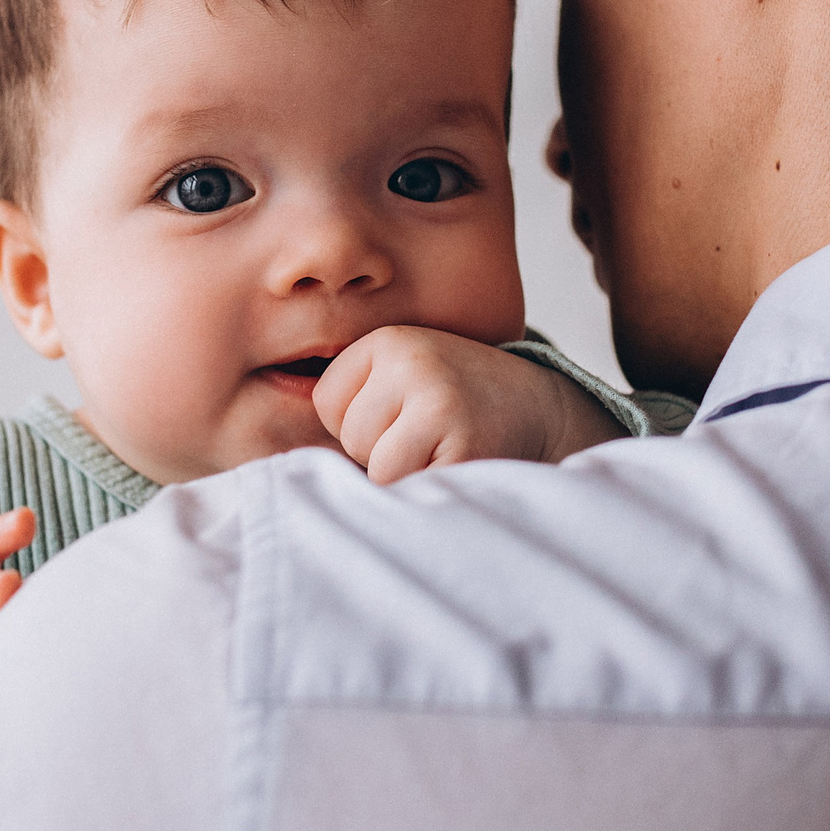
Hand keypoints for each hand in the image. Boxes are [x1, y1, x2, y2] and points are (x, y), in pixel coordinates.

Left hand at [314, 327, 622, 483]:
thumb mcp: (405, 380)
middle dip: (382, 452)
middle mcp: (413, 359)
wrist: (542, 411)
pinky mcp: (462, 443)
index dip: (359, 425)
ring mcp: (439, 399)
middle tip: (431, 434)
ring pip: (376, 468)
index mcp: (389, 339)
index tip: (403, 414)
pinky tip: (459, 464)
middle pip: (351, 437)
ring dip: (406, 475)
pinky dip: (429, 491)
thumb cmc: (456, 406)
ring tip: (445, 449)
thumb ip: (355, 401)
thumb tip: (288, 467)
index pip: (326, 404)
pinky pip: (409, 488)